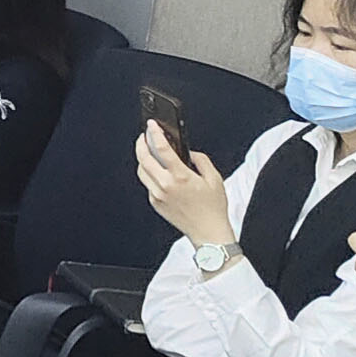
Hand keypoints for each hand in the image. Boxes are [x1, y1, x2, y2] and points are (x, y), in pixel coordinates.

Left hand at [138, 124, 234, 244]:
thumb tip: (188, 152)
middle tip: (144, 136)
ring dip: (143, 159)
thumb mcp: (214, 178)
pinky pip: (148, 184)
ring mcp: (157, 195)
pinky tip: (158, 171)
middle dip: (141, 144)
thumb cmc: (213, 207)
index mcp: (180, 177)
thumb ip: (201, 160)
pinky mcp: (154, 203)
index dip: (154, 133)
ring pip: (141, 171)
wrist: (208, 232)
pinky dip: (150, 174)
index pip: (161, 149)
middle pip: (143, 159)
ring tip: (149, 151)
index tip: (151, 125)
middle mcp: (165, 185)